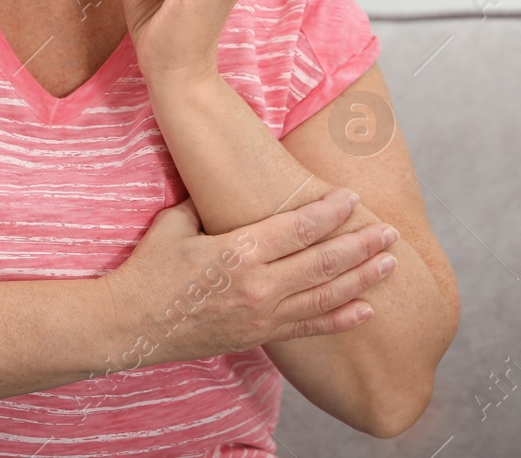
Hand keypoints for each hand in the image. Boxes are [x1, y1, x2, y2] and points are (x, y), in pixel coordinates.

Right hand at [101, 187, 398, 371]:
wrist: (131, 324)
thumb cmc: (147, 270)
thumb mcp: (173, 225)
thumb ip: (205, 206)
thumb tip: (226, 185)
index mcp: (236, 251)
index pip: (297, 228)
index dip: (329, 213)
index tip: (351, 198)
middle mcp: (257, 285)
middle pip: (323, 262)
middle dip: (360, 245)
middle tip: (388, 232)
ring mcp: (261, 314)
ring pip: (325, 295)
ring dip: (362, 278)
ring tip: (389, 263)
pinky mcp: (260, 336)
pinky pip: (310, 326)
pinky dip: (342, 318)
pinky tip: (366, 308)